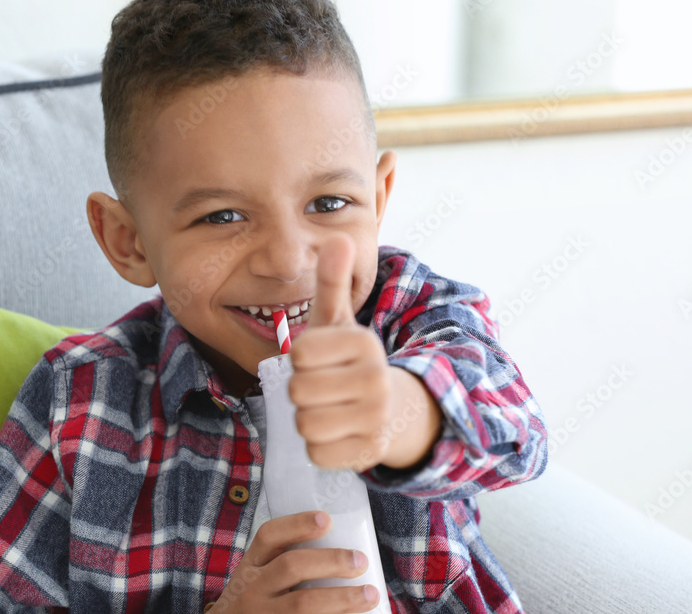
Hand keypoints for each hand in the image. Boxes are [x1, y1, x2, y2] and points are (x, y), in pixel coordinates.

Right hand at [211, 511, 379, 612]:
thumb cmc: (255, 604)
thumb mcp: (257, 580)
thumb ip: (284, 565)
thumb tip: (342, 552)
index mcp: (251, 567)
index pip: (269, 536)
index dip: (297, 524)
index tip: (326, 519)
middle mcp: (253, 590)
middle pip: (292, 566)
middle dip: (331, 561)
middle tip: (361, 561)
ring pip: (304, 604)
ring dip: (343, 599)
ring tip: (370, 594)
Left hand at [290, 234, 441, 470]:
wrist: (393, 410)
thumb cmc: (351, 362)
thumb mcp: (340, 322)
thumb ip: (332, 282)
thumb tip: (338, 238)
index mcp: (364, 343)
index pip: (298, 354)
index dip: (299, 359)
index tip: (320, 360)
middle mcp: (375, 380)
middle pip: (298, 391)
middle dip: (302, 391)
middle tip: (322, 387)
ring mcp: (375, 419)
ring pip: (305, 424)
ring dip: (309, 419)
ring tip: (329, 409)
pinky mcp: (369, 452)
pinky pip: (317, 453)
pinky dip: (320, 447)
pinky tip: (337, 433)